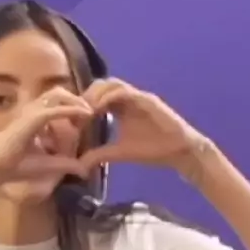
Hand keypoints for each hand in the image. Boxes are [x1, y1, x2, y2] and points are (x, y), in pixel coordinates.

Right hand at [0, 87, 92, 194]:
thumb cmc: (13, 167)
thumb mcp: (47, 165)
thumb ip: (66, 164)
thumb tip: (85, 170)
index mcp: (33, 118)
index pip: (55, 103)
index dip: (73, 105)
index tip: (88, 114)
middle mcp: (31, 111)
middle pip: (58, 93)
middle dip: (76, 98)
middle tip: (91, 110)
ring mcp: (31, 112)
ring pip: (58, 95)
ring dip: (76, 101)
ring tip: (90, 111)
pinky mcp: (32, 119)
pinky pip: (56, 110)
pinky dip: (72, 110)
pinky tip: (85, 115)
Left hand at [80, 78, 204, 169]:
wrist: (179, 151)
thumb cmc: (153, 150)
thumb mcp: (120, 153)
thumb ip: (100, 154)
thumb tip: (79, 165)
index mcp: (121, 107)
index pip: (97, 96)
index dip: (82, 105)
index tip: (70, 120)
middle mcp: (129, 98)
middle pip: (101, 85)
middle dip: (85, 96)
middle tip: (74, 113)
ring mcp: (138, 96)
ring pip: (111, 83)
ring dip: (95, 94)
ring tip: (84, 111)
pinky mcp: (147, 100)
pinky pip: (124, 92)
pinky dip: (109, 98)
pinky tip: (98, 110)